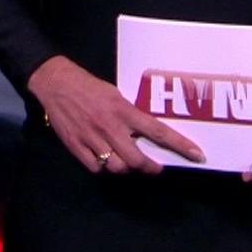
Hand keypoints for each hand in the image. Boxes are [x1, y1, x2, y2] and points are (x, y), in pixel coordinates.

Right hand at [28, 56, 205, 173]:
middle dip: (149, 168)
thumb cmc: (88, 86)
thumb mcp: (115, 95)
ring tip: (126, 161)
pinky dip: (103, 167)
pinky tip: (104, 159)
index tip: (197, 156)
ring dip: (126, 168)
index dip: (180, 145)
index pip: (158, 132)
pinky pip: (96, 167)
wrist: (55, 83)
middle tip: (154, 167)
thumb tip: (145, 133)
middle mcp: (110, 126)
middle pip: (137, 160)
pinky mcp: (76, 146)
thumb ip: (130, 114)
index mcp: (123, 110)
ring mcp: (92, 138)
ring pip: (117, 167)